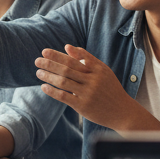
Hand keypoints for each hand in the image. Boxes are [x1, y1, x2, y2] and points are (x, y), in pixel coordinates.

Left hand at [35, 45, 159, 132]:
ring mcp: (88, 93)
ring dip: (48, 76)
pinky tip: (44, 86)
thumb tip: (68, 47)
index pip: (73, 59)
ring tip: (38, 72)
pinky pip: (64, 96)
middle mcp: (93, 80)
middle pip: (67, 68)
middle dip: (50, 63)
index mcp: (98, 69)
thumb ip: (87, 59)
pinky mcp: (83, 106)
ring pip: (63, 81)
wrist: (122, 111)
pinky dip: (52, 91)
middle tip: (37, 60)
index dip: (58, 55)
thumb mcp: (103, 71)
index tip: (44, 51)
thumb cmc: (111, 89)